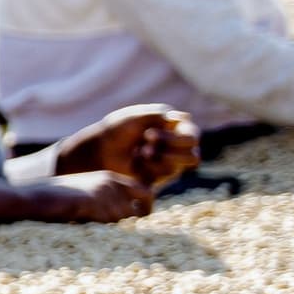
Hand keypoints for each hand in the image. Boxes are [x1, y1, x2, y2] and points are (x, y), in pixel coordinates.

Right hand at [29, 170, 155, 223]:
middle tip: (130, 232)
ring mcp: (104, 194)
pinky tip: (90, 233)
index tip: (136, 219)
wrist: (31, 198)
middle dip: (141, 219)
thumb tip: (125, 218)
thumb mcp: (84, 193)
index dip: (145, 206)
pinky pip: (113, 226)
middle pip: (145, 205)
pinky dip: (106, 234)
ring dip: (120, 230)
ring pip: (129, 220)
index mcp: (109, 178)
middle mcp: (112, 184)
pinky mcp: (96, 206)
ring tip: (101, 234)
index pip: (146, 191)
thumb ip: (105, 200)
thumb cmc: (52, 200)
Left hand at [57, 105, 199, 190]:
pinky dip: (147, 170)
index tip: (149, 133)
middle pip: (193, 156)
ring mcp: (169, 164)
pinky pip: (162, 179)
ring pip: (178, 169)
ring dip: (158, 161)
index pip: (192, 136)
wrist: (99, 149)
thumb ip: (159, 114)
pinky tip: (135, 164)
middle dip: (169, 150)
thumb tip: (185, 117)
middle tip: (145, 145)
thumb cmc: (118, 129)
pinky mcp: (158, 178)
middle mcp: (177, 148)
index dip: (176, 138)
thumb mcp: (136, 116)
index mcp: (176, 130)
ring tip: (139, 153)